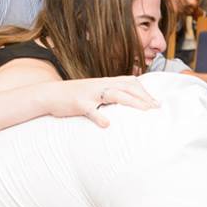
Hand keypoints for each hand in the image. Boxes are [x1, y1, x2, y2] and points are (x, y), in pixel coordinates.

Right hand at [37, 76, 158, 127]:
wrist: (49, 94)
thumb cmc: (76, 96)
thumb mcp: (96, 92)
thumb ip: (111, 95)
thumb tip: (129, 104)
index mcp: (106, 82)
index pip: (131, 82)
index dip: (145, 92)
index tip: (157, 103)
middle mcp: (101, 85)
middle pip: (127, 87)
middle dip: (144, 97)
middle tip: (156, 109)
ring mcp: (90, 94)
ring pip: (114, 94)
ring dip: (131, 102)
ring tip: (145, 111)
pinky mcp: (79, 104)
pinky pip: (91, 110)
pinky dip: (99, 116)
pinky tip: (107, 124)